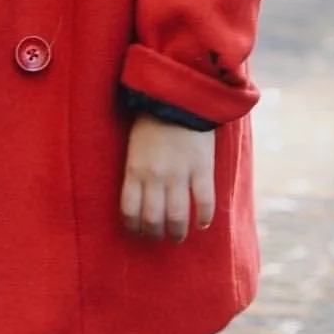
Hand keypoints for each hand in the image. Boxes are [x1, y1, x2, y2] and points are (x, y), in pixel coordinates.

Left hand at [120, 116, 215, 242]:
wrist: (180, 97)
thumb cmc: (153, 121)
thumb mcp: (135, 147)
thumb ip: (137, 173)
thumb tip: (140, 200)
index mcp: (134, 169)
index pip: (130, 211)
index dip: (134, 227)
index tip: (139, 232)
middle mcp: (155, 176)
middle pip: (153, 219)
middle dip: (156, 234)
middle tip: (160, 236)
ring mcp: (179, 173)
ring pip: (177, 217)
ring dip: (178, 232)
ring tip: (179, 236)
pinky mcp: (202, 168)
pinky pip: (204, 202)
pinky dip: (203, 217)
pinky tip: (202, 223)